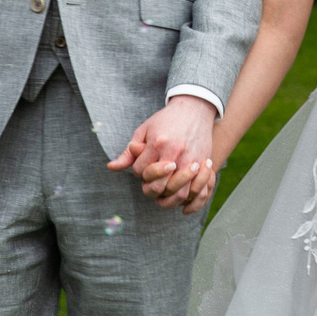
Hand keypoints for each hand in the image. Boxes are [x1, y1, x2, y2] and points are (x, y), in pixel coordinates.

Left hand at [109, 94, 218, 214]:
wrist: (194, 108)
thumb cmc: (166, 120)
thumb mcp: (144, 131)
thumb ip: (129, 153)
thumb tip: (111, 168)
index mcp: (157, 144)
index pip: (140, 172)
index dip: (138, 173)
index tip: (142, 167)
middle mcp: (175, 154)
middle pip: (159, 186)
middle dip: (152, 190)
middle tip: (152, 186)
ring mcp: (192, 160)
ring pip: (180, 193)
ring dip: (170, 200)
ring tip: (165, 197)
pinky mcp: (205, 163)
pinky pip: (201, 191)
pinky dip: (193, 203)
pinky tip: (184, 207)